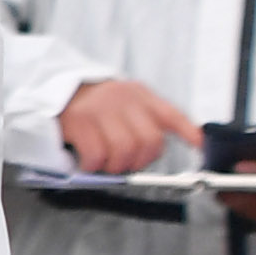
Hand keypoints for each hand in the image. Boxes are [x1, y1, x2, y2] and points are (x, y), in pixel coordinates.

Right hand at [55, 76, 191, 175]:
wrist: (55, 89)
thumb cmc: (94, 104)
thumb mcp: (126, 102)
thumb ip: (147, 120)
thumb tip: (166, 146)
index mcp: (139, 95)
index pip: (172, 114)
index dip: (189, 132)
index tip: (200, 147)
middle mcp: (124, 99)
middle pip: (149, 141)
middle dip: (140, 161)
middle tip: (127, 163)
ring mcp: (101, 109)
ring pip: (125, 150)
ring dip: (116, 165)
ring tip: (106, 162)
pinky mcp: (80, 121)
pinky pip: (97, 155)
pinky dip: (94, 166)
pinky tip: (88, 161)